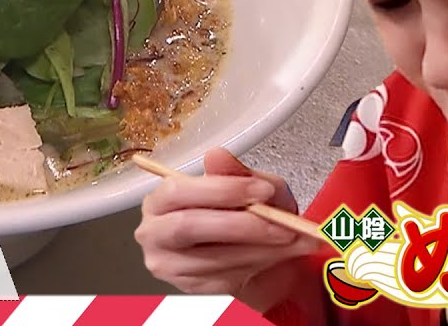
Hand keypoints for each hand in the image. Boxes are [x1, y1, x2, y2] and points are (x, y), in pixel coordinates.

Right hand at [135, 148, 322, 311]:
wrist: (258, 262)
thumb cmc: (247, 219)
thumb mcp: (252, 188)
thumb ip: (237, 173)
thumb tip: (217, 155)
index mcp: (162, 199)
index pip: (179, 191)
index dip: (221, 190)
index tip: (263, 190)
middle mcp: (155, 232)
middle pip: (188, 226)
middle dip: (242, 224)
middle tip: (282, 224)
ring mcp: (169, 265)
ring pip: (213, 257)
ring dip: (260, 249)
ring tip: (292, 240)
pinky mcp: (190, 290)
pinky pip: (224, 280)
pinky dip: (258, 266)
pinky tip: (278, 255)